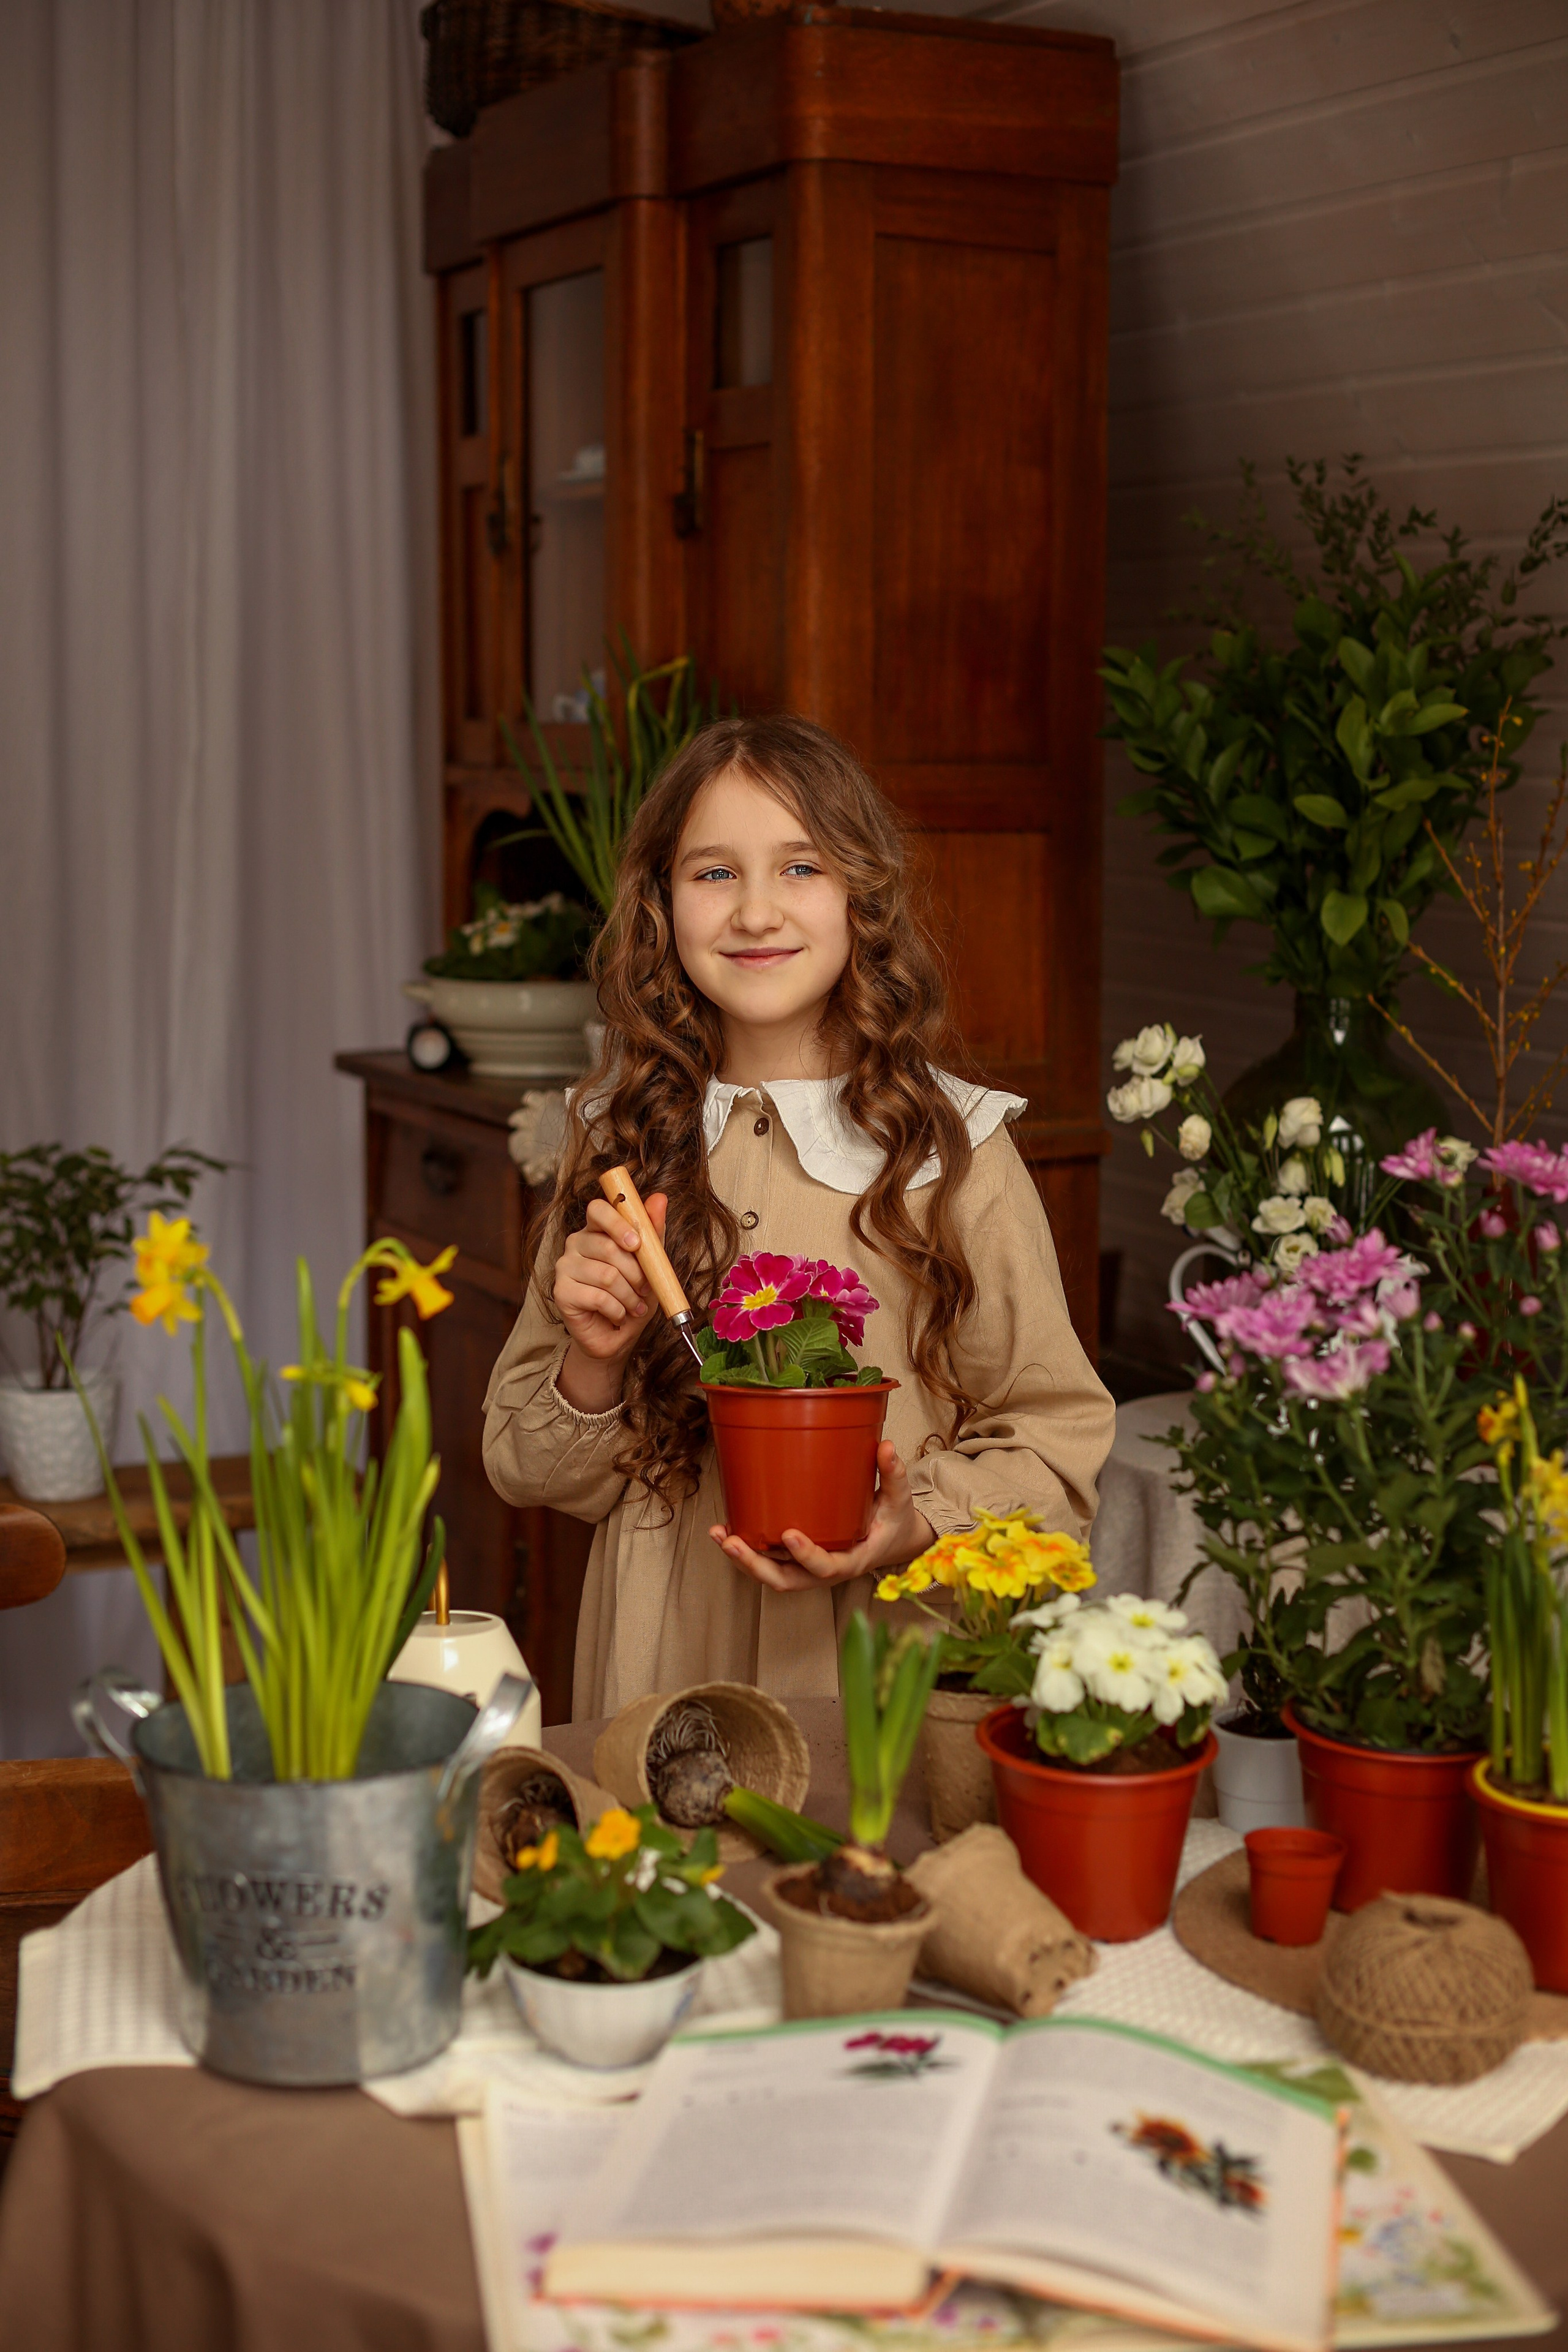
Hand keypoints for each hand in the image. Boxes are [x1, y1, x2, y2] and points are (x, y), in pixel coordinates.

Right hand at [554, 1193, 667, 1411]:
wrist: (617, 1334)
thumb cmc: (632, 1295)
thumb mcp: (650, 1264)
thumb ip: (653, 1232)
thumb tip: (659, 1198)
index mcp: (596, 1230)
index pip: (598, 1209)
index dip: (618, 1223)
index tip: (637, 1243)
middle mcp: (576, 1244)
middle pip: (606, 1246)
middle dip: (635, 1272)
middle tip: (645, 1288)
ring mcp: (564, 1267)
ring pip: (606, 1275)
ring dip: (629, 1296)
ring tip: (635, 1305)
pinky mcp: (561, 1292)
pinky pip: (597, 1297)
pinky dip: (617, 1309)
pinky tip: (619, 1314)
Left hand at [710, 1442, 934, 1593]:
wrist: (890, 1540)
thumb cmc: (893, 1520)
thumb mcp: (899, 1499)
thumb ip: (893, 1474)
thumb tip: (886, 1445)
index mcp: (853, 1560)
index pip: (827, 1567)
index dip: (807, 1555)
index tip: (789, 1534)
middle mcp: (825, 1572)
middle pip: (786, 1580)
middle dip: (755, 1565)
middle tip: (731, 1542)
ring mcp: (807, 1569)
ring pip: (771, 1574)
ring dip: (742, 1559)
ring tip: (718, 1533)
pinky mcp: (796, 1561)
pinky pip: (768, 1562)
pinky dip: (745, 1551)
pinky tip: (725, 1530)